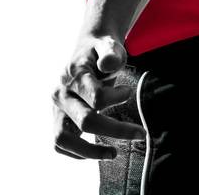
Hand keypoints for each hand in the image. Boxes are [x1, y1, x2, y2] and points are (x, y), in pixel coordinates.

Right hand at [51, 33, 141, 161]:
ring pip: (63, 139)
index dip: (117, 98)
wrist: (85, 51)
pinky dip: (77, 153)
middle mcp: (61, 93)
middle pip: (85, 121)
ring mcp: (57, 109)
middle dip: (116, 130)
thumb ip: (110, 53)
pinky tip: (98, 150)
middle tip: (141, 133)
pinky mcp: (58, 120)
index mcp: (73, 74)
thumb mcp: (109, 45)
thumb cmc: (100, 51)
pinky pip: (60, 145)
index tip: (128, 92)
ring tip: (113, 153)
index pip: (95, 97)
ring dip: (89, 151)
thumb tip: (108, 65)